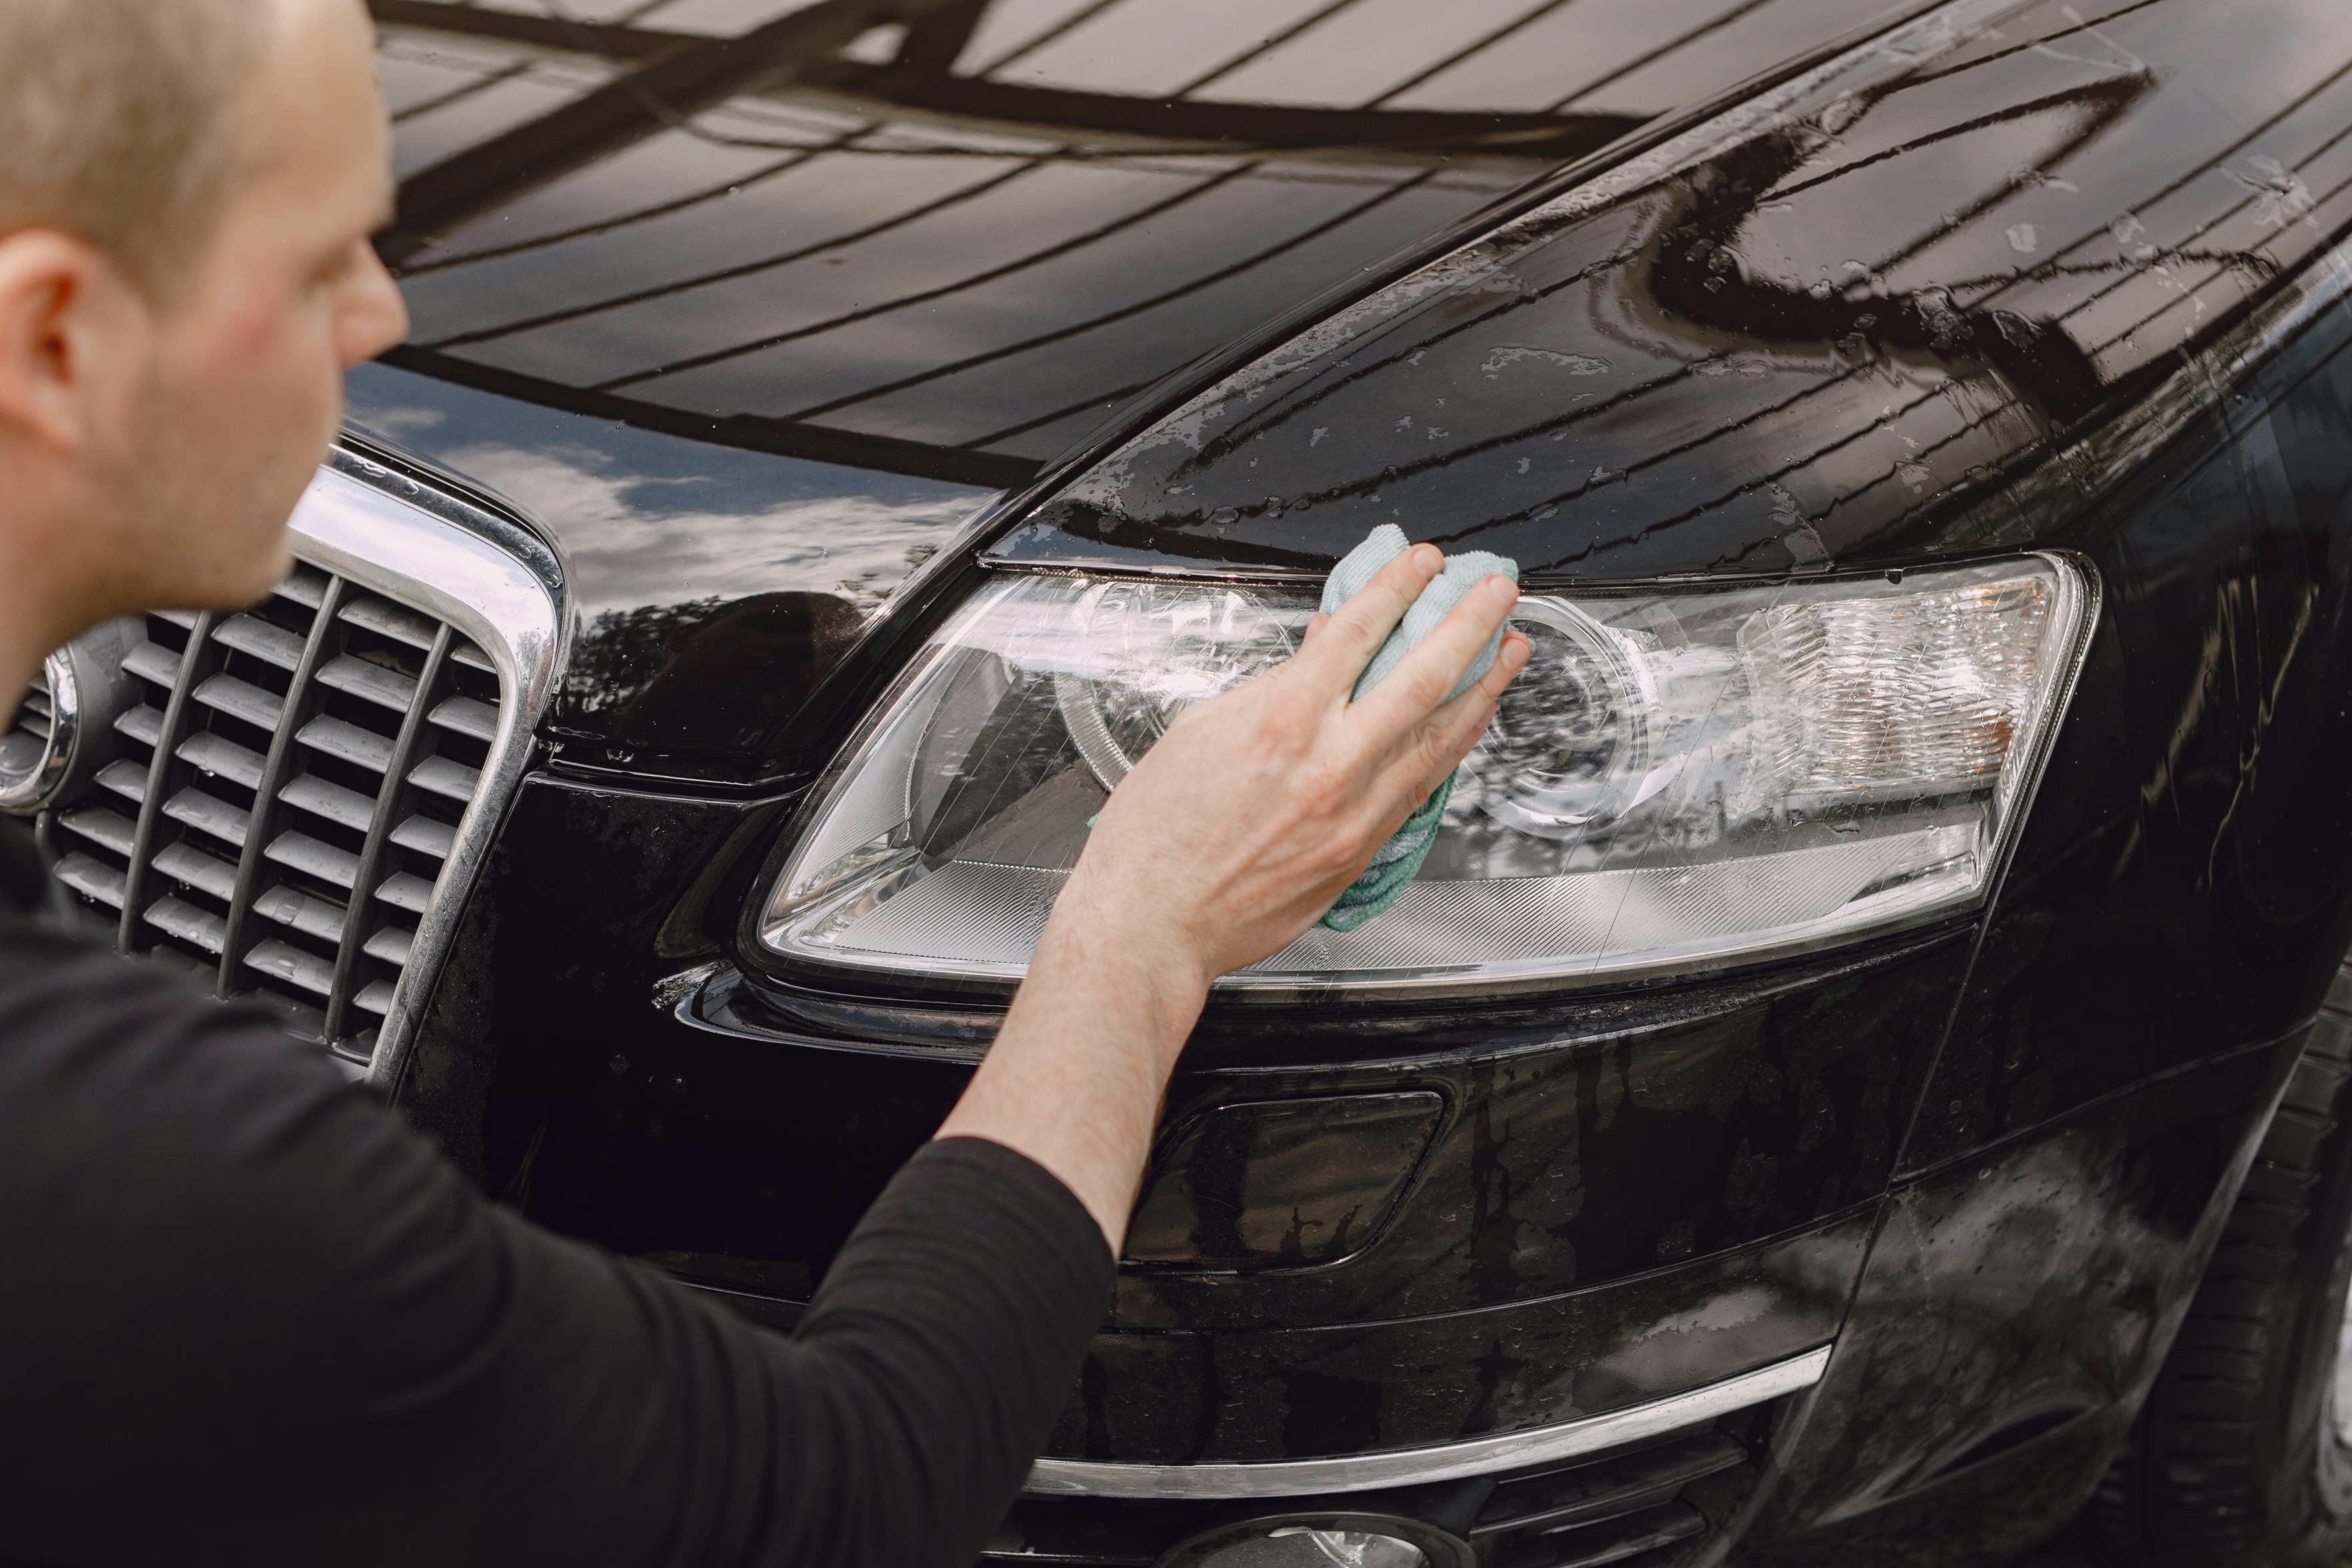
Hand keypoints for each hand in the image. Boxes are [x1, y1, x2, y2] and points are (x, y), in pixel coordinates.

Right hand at [1057, 543, 1528, 991]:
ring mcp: (1354, 813)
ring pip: (1438, 739)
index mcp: (1281, 721)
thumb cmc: (1156, 835)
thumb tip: (1317, 654)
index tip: (1424, 562)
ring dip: (1482, 688)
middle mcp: (1329, 764)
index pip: (1356, 634)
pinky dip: (1451, 746)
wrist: (1153, 923)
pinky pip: (1422, 786)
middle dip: (1468, 625)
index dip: (1397, 588)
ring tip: (1510, 651)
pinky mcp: (1361, 853)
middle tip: (1498, 590)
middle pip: (1421, 678)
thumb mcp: (1200, 732)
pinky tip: (1470, 723)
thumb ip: (1269, 689)